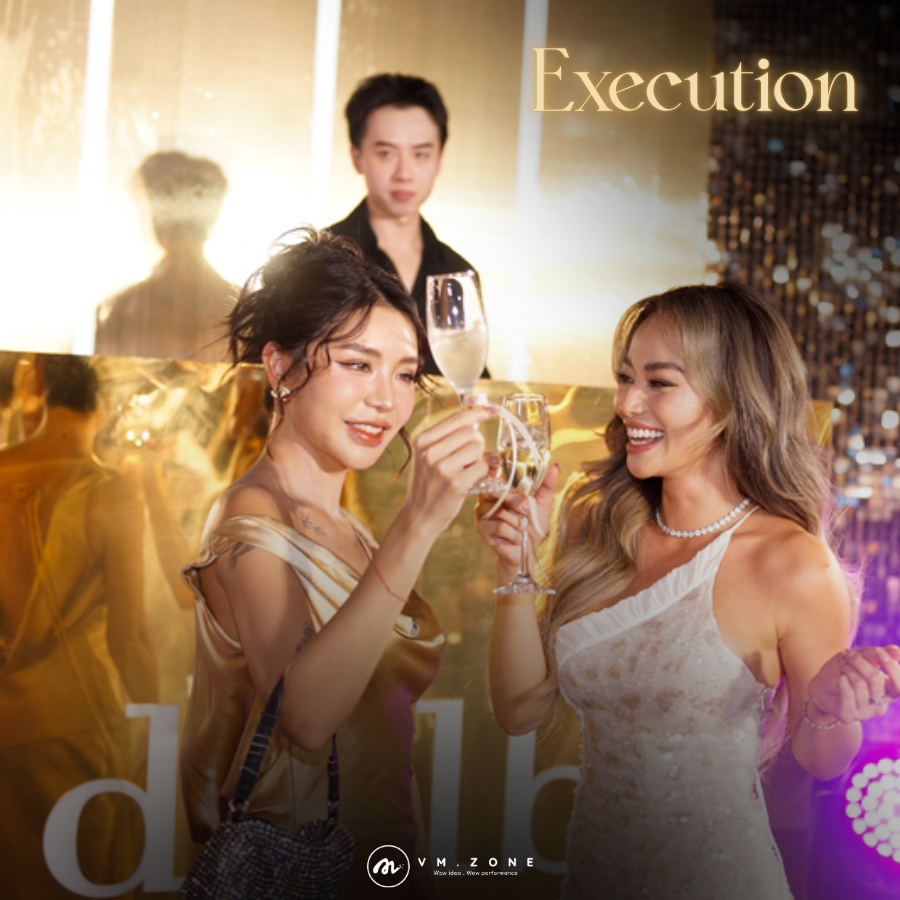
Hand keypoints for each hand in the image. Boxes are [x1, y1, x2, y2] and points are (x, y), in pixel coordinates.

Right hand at [399, 406, 494, 535]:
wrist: (418, 516)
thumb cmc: (428, 485)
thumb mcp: (427, 457)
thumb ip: (447, 438)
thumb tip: (476, 419)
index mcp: (423, 440)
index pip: (458, 418)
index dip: (478, 413)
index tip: (492, 411)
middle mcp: (430, 452)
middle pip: (471, 432)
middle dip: (477, 443)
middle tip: (470, 458)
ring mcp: (442, 468)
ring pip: (477, 448)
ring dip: (478, 459)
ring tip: (466, 470)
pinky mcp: (455, 484)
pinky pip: (482, 467)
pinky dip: (482, 473)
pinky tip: (471, 480)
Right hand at [474, 462, 560, 568]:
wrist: (526, 551)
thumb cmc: (531, 525)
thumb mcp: (542, 503)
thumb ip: (546, 485)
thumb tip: (554, 467)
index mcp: (499, 487)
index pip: (491, 470)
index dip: (492, 464)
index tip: (498, 461)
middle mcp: (486, 497)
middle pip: (495, 490)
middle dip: (515, 501)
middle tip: (526, 510)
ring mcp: (481, 512)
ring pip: (500, 510)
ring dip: (517, 521)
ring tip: (522, 527)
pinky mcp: (481, 528)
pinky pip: (499, 526)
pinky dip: (513, 533)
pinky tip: (516, 537)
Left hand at [806, 646, 899, 723]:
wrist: (822, 686)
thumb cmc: (845, 671)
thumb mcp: (861, 659)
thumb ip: (877, 656)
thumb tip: (897, 650)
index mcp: (888, 692)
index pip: (899, 685)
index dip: (892, 667)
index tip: (879, 652)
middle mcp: (880, 705)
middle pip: (876, 680)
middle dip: (861, 662)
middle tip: (848, 653)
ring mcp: (865, 712)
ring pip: (860, 685)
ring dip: (848, 668)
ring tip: (841, 663)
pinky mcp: (848, 715)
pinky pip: (848, 695)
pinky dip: (843, 682)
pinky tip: (841, 677)